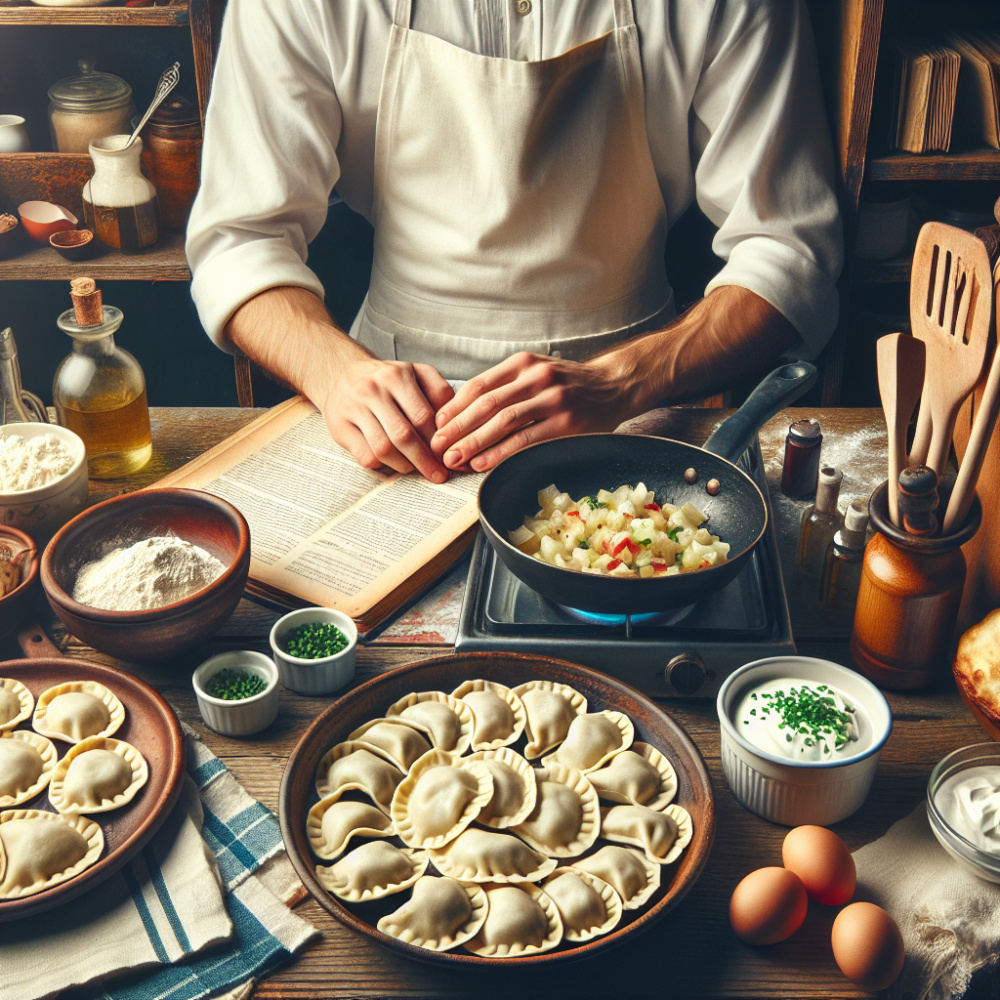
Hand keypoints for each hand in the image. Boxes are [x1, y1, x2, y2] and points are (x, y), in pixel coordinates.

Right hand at [322, 355, 455, 481]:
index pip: (423, 416)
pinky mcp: (339, 426)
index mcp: (397, 376)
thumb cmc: (387, 379)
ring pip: (383, 449)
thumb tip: (452, 424)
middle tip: (438, 475)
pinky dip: (382, 465)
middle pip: (404, 435)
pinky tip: (391, 463)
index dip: (438, 441)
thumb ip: (438, 391)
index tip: (448, 456)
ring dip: (404, 465)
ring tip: (415, 468)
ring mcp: (353, 408)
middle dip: (424, 460)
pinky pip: (365, 455)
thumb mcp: (415, 373)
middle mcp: (373, 390)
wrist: (340, 372)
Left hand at [430, 351, 629, 471]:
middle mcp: (537, 377)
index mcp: (523, 363)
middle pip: (486, 404)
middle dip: (457, 428)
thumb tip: (462, 414)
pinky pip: (527, 439)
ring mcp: (553, 399)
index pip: (479, 386)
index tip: (436, 426)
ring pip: (503, 421)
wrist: (615, 385)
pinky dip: (501, 452)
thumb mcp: (536, 373)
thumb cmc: (568, 385)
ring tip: (454, 459)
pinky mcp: (567, 422)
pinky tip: (483, 462)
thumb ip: (505, 387)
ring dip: (474, 442)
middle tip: (437, 448)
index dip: (454, 408)